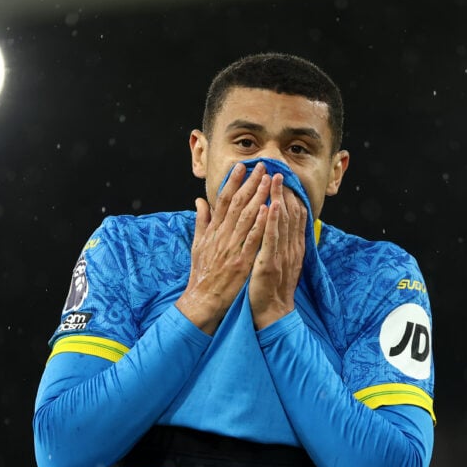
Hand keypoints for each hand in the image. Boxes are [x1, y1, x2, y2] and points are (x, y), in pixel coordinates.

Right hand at [176, 162, 271, 334]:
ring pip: (246, 217)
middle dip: (250, 183)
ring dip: (258, 197)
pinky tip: (269, 209)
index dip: (233, 182)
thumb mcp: (197, 244)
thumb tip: (200, 201)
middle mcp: (222, 235)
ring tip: (269, 181)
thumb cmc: (201, 273)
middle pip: (237, 204)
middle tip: (262, 167)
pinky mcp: (242, 261)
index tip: (242, 166)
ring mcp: (232, 248)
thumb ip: (201, 221)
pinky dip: (260, 224)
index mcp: (213, 230)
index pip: (224, 200)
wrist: (202, 299)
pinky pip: (253, 240)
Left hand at [249, 174, 306, 329]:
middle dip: (284, 191)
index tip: (283, 178)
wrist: (272, 313)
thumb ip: (278, 243)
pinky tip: (270, 205)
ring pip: (282, 222)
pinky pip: (272, 238)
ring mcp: (282, 255)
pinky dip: (272, 221)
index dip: (289, 196)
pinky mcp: (270, 263)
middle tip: (278, 169)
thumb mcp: (278, 262)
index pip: (294, 216)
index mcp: (292, 247)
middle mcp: (291, 248)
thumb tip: (276, 227)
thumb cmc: (270, 289)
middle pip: (290, 214)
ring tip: (274, 178)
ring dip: (278, 199)